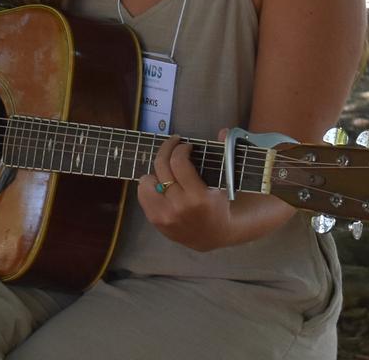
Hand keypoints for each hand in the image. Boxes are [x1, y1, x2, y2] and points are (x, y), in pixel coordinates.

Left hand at [137, 134, 232, 250]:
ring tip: (166, 170)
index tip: (185, 145)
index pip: (179, 163)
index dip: (179, 148)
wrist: (215, 236)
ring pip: (146, 182)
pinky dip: (149, 186)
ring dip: (155, 172)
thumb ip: (225, 155)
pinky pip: (143, 196)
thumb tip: (222, 131)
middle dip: (166, 149)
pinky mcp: (156, 221)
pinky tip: (160, 184)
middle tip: (173, 144)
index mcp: (198, 197)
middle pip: (161, 167)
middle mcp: (179, 207)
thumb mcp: (226, 182)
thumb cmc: (220, 205)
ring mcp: (165, 216)